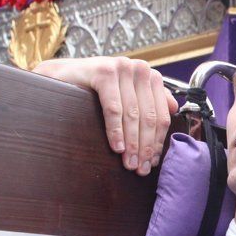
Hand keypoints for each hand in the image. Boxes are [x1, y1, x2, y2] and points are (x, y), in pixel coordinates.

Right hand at [33, 57, 177, 175]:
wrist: (62, 76)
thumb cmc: (96, 89)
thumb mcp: (127, 94)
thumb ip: (151, 99)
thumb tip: (174, 109)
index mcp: (150, 76)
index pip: (160, 115)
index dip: (157, 142)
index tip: (153, 162)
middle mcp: (140, 69)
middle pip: (148, 117)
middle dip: (145, 147)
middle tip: (140, 168)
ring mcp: (123, 68)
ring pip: (132, 115)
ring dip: (131, 143)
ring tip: (129, 162)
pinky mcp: (104, 71)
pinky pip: (114, 108)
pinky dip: (116, 131)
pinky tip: (116, 147)